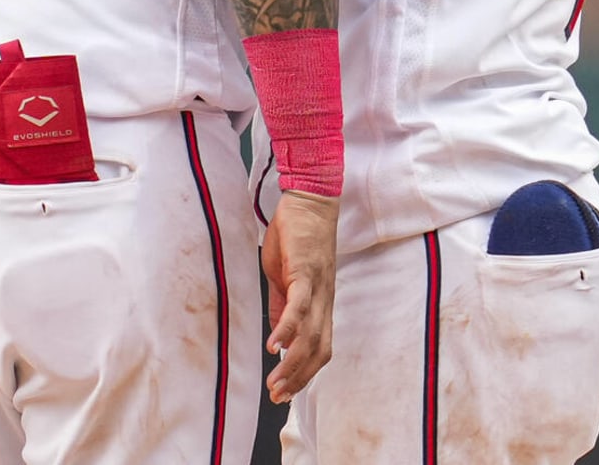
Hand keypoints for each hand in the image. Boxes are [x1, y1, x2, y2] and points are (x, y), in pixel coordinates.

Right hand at [261, 189, 337, 402]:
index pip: (319, 348)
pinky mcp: (306, 272)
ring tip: (275, 383)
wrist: (309, 200)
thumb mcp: (286, 277)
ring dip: (293, 364)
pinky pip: (299, 306)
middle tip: (278, 397)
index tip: (285, 393)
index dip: (304, 373)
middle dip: (298, 379)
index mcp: (320, 303)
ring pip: (311, 336)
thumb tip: (280, 336)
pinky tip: (274, 346)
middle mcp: (324, 300)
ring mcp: (318, 287)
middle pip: (318, 350)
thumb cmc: (297, 236)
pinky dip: (288, 329)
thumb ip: (283, 306)